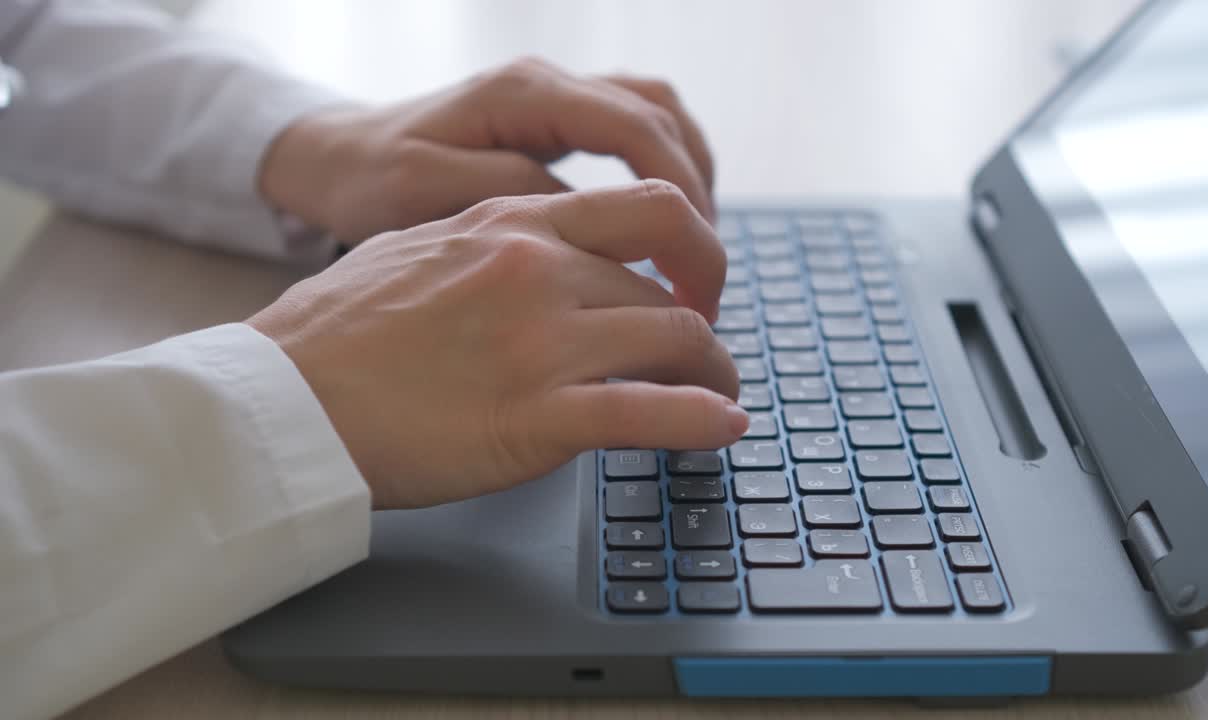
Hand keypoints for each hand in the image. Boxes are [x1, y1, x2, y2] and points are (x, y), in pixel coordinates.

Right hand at [247, 181, 743, 508]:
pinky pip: (652, 412)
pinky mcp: (538, 415)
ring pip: (678, 340)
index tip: (692, 283)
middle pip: (671, 282)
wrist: (281, 402)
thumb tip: (535, 259)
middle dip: (707, 315)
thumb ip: (490, 248)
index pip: (645, 208)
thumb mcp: (418, 250)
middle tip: (708, 349)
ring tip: (717, 399)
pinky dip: (702, 422)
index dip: (692, 247)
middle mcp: (539, 268)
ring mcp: (542, 340)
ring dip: (713, 374)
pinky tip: (721, 430)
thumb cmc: (334, 334)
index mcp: (511, 223)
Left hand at [258, 58, 714, 243]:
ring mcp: (555, 97)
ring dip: (689, 183)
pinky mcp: (554, 122)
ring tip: (691, 259)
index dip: (680, 200)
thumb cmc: (368, 179)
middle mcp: (548, 83)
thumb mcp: (422, 195)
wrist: (333, 155)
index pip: (638, 129)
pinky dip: (662, 179)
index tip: (690, 273)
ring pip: (659, 117)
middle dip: (698, 196)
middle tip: (701, 277)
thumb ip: (508, 198)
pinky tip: (658, 238)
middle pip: (663, 116)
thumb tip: (588, 218)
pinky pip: (633, 134)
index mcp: (523, 95)